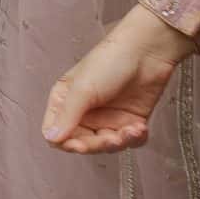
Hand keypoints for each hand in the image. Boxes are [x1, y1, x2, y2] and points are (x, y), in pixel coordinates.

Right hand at [43, 4, 191, 152]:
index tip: (79, 144)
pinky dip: (135, 139)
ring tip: (132, 129)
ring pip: (107, 146)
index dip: (66, 142)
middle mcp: (84, 112)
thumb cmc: (109, 62)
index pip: (57, 133)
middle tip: (111, 138)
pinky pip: (130, 142)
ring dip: (120, 142)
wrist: (148, 52)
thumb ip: (67, 115)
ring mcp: (108, 118)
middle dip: (98, 144)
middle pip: (82, 143)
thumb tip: (51, 138)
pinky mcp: (130, 121)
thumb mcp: (83, 88)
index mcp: (65, 102)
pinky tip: (140, 127)